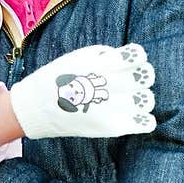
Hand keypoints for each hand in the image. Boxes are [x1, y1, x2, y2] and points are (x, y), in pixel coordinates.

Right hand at [9, 42, 155, 139]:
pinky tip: (135, 116)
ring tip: (129, 99)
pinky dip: (145, 120)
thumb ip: (105, 54)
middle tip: (129, 80)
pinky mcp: (111, 128)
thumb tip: (126, 59)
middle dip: (140, 75)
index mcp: (100, 65)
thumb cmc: (58, 78)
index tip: (129, 60)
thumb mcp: (78, 55)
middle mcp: (108, 86)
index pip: (138, 56)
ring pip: (148, 100)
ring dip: (142, 97)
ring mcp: (111, 109)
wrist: (36, 109)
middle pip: (146, 77)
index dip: (137, 56)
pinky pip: (145, 123)